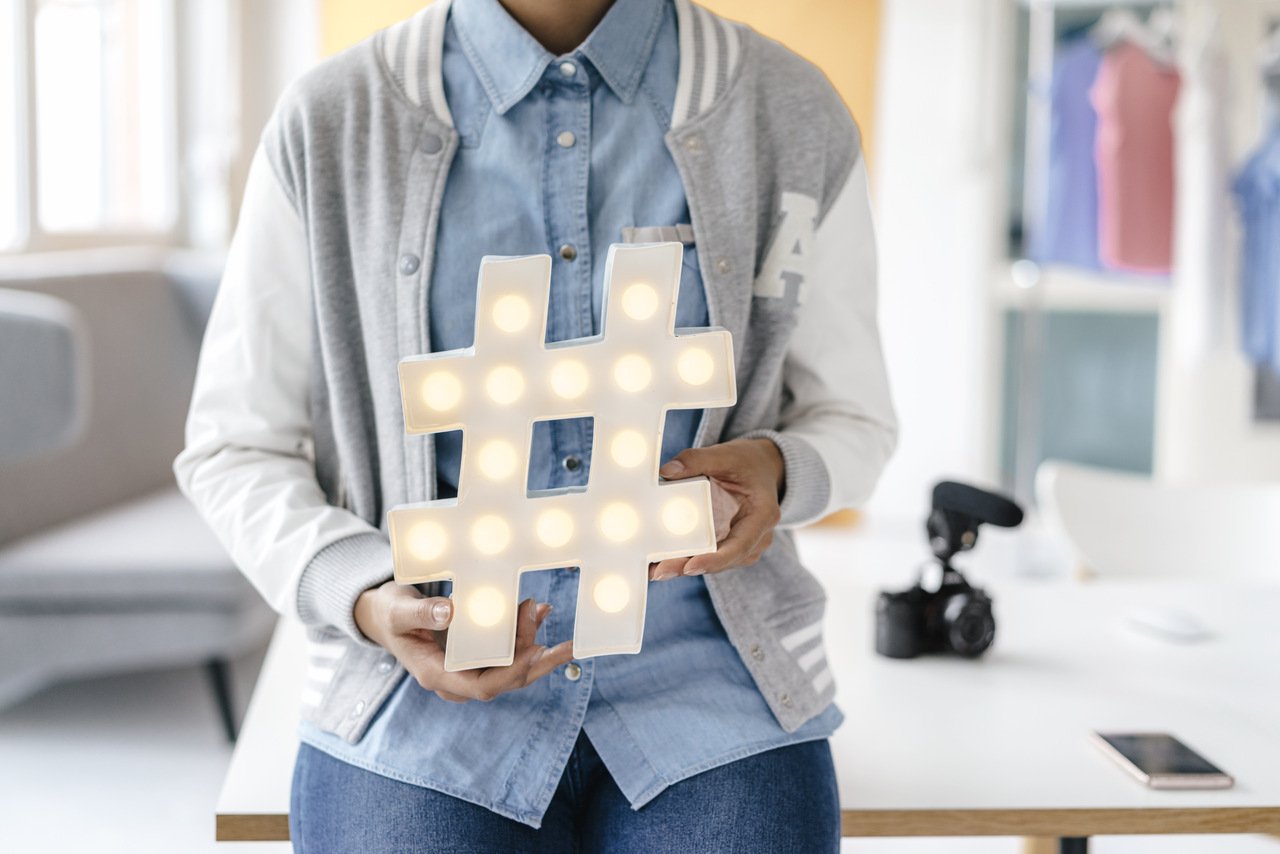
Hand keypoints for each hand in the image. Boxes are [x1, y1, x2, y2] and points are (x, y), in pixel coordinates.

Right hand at [354, 580, 573, 701]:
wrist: (386, 619)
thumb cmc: (390, 615)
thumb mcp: (398, 610)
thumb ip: (421, 613)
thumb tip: (450, 612)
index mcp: (435, 675)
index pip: (482, 687)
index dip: (512, 672)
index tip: (535, 650)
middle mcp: (455, 680)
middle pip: (504, 680)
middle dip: (532, 654)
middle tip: (541, 615)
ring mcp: (467, 671)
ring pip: (510, 668)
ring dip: (531, 641)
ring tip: (540, 609)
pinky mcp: (476, 658)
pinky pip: (507, 654)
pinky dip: (524, 634)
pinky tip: (536, 612)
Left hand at [648, 438, 784, 579]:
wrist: (761, 467)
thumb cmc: (747, 462)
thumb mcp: (726, 455)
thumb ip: (696, 460)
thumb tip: (666, 472)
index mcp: (762, 515)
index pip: (740, 546)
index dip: (715, 560)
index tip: (690, 567)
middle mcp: (757, 537)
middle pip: (723, 559)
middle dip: (690, 566)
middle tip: (660, 571)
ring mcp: (743, 545)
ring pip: (713, 562)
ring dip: (684, 565)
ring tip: (654, 569)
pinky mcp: (728, 545)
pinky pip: (708, 555)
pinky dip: (685, 557)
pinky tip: (659, 560)